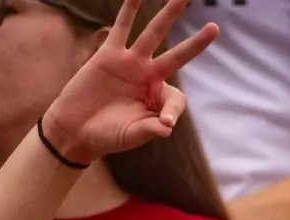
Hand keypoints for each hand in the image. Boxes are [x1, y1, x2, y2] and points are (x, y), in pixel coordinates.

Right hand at [39, 0, 217, 165]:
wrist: (75, 130)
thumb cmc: (106, 136)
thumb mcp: (131, 136)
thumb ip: (150, 129)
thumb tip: (167, 127)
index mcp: (157, 99)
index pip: (177, 98)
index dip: (173, 109)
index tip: (164, 122)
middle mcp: (148, 77)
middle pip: (177, 56)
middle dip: (196, 44)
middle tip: (215, 28)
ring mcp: (130, 63)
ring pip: (153, 34)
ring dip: (168, 15)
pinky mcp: (109, 55)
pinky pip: (122, 28)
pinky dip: (129, 10)